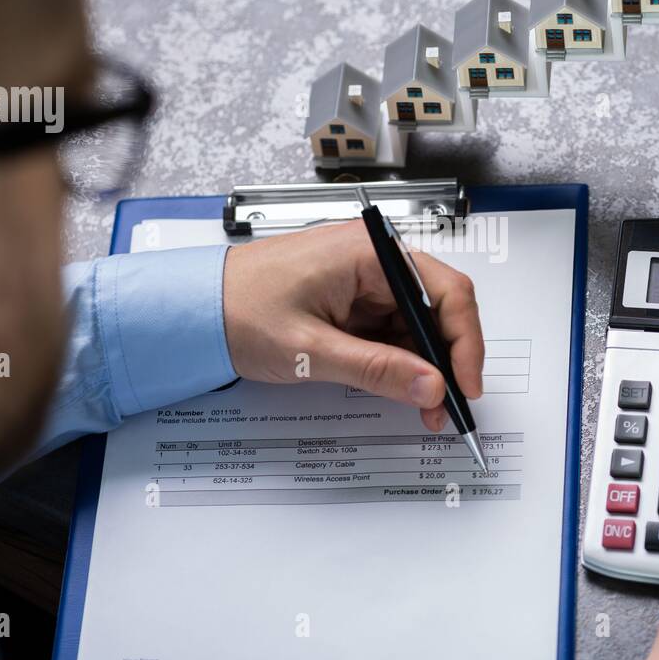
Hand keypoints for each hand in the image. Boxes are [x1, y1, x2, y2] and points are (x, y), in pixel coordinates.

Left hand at [220, 221, 483, 430]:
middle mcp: (372, 258)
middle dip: (447, 359)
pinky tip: (402, 388)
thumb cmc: (236, 310)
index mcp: (367, 252)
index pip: (446, 290)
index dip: (465, 342)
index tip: (465, 386)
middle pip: (437, 307)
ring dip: (425, 365)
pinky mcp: (352, 299)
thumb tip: (431, 386)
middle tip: (447, 406)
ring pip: (418, 322)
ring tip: (425, 407)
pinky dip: (401, 361)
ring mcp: (363, 279)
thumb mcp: (310, 349)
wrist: (192, 310)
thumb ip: (376, 370)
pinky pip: (392, 329)